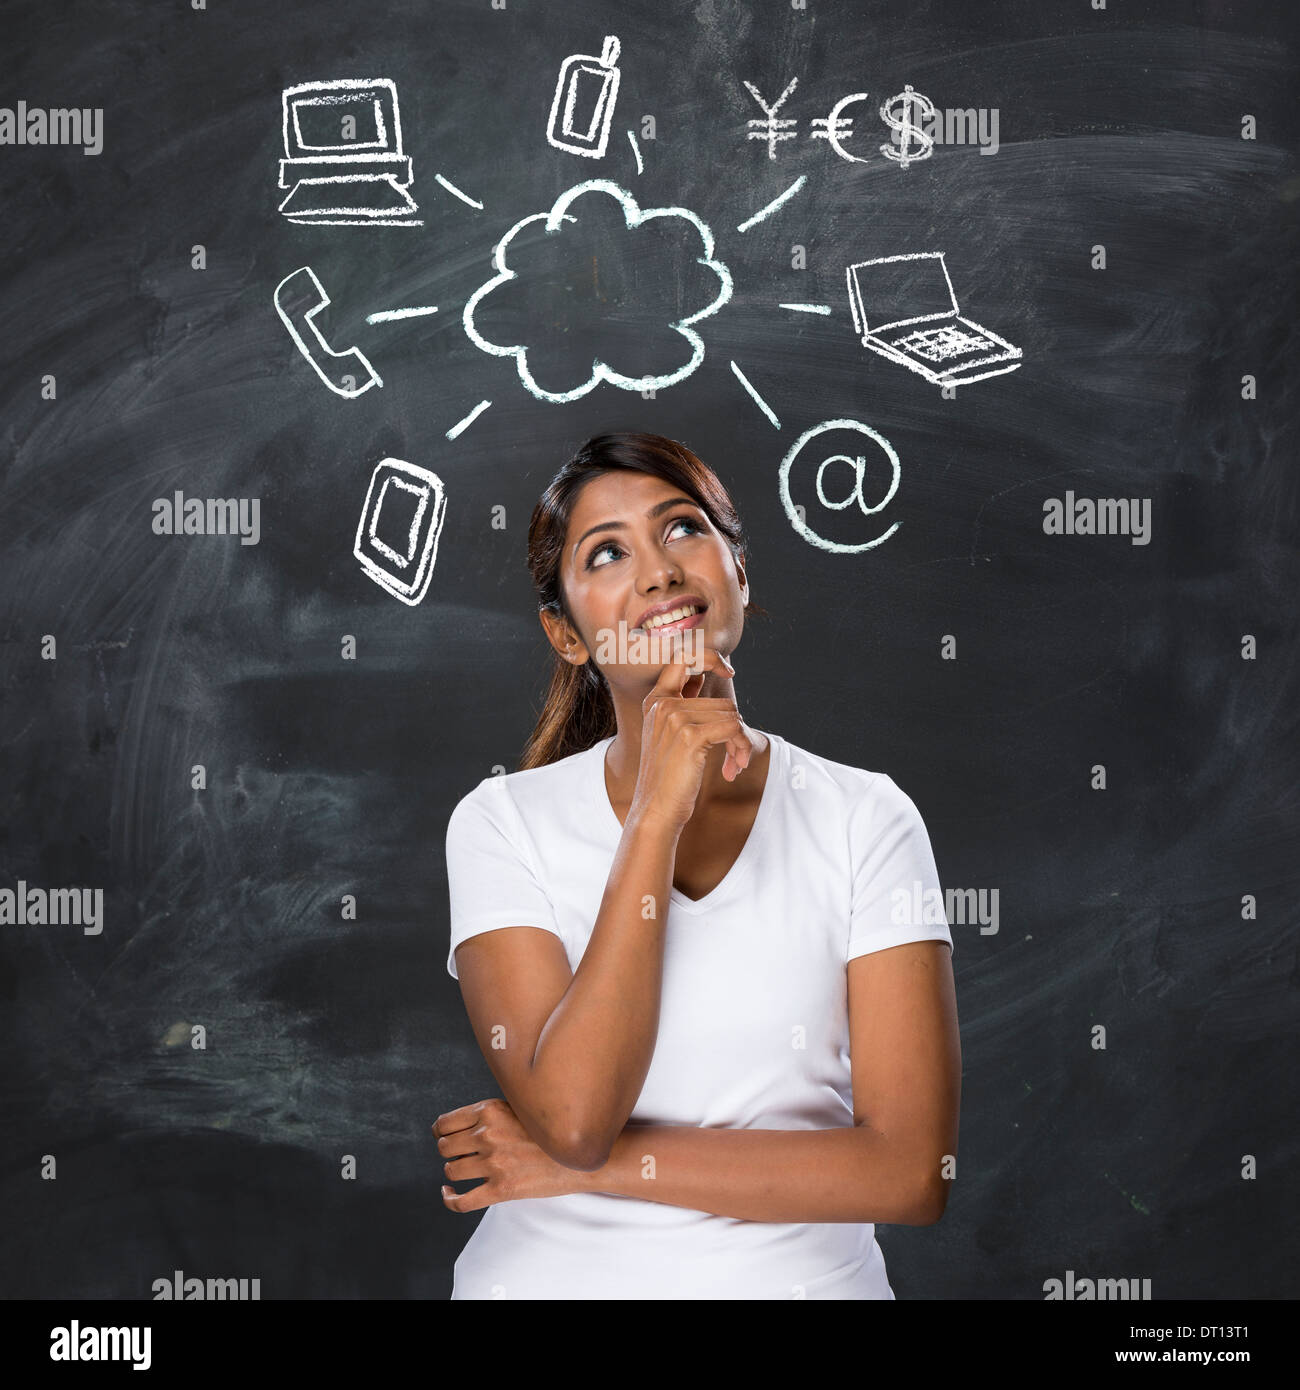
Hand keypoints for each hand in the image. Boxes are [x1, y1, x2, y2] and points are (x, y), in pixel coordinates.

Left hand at [434, 1097, 587, 1212]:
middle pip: (444, 1147)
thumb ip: (490, 1114)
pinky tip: (449, 1194)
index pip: (445, 1123)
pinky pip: (461, 1202)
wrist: (579, 1155)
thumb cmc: (548, 1132)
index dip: (440, 1132)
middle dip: (448, 1152)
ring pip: (451, 1171)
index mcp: (491, 1110)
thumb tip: (456, 1125)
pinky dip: (449, 1200)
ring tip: (464, 1172)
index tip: (444, 1137)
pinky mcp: (501, 1189)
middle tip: (459, 1154)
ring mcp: (494, 1163)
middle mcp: (489, 1134)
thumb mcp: (518, 1108)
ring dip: (454, 1173)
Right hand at [627, 638, 755, 832]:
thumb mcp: (668, 734)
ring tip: (734, 762)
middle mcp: (663, 704)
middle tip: (735, 753)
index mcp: (656, 700)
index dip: (710, 657)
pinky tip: (734, 766)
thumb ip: (683, 703)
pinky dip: (741, 747)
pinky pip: (733, 728)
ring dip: (740, 741)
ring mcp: (675, 717)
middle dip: (735, 729)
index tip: (728, 672)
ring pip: (731, 715)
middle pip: (722, 701)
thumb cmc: (667, 777)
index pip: (684, 657)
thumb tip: (700, 676)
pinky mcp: (690, 735)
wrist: (655, 809)